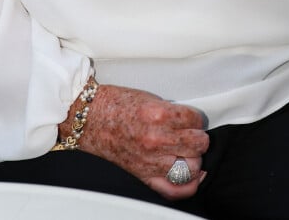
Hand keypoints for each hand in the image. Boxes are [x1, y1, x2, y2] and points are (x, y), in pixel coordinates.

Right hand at [69, 84, 208, 200]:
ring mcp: (151, 160)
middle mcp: (156, 139)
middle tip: (190, 134)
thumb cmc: (116, 105)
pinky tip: (191, 176)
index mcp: (158, 114)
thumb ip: (171, 111)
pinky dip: (188, 185)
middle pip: (198, 144)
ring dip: (193, 158)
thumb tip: (191, 123)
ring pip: (192, 166)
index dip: (197, 119)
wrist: (90, 119)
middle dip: (198, 137)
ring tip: (186, 152)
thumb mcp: (148, 98)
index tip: (192, 119)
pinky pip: (175, 189)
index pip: (196, 119)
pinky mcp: (144, 176)